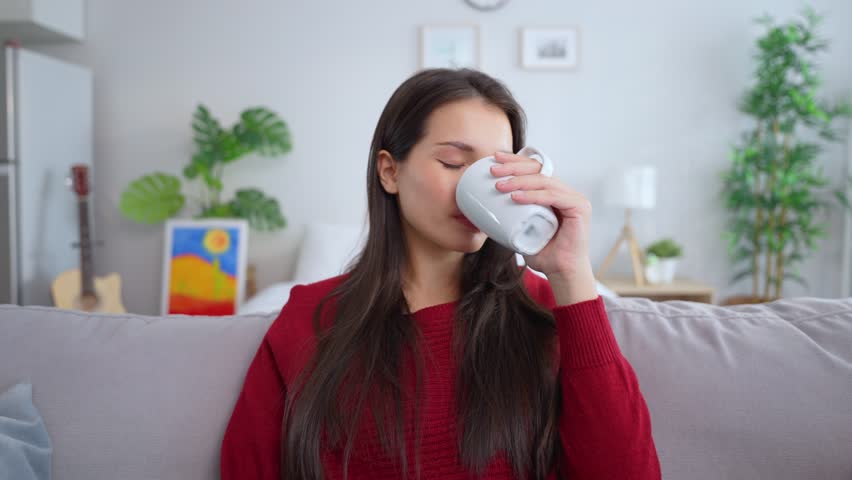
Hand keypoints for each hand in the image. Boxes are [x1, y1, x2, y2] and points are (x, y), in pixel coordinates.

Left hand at [490, 151, 594, 282]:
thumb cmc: (541, 252)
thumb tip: (482, 207)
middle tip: (493, 170)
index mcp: (552, 193)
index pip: (534, 169)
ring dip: (519, 181)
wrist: (559, 272)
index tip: (494, 159)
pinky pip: (553, 196)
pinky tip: (516, 197)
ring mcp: (574, 198)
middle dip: (514, 166)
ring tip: (499, 186)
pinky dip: (533, 195)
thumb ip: (509, 215)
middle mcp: (564, 191)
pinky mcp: (579, 207)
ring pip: (544, 181)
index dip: (514, 161)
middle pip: (538, 170)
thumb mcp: (520, 228)